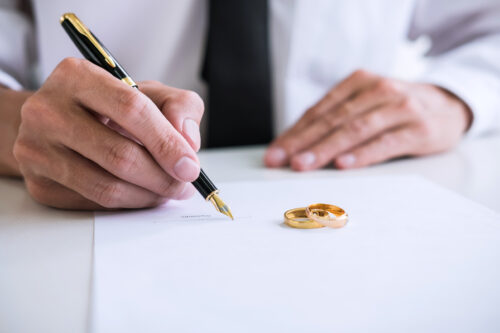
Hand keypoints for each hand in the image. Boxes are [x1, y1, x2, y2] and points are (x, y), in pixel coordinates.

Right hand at [13, 57, 203, 208]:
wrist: (55, 122)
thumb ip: (179, 105)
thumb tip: (188, 141)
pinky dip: (127, 203)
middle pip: (120, 155)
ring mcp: (37, 149)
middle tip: (184, 185)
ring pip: (107, 187)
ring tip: (167, 190)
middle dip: (162, 177)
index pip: (132, 110)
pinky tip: (141, 193)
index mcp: (77, 76)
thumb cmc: (108, 107)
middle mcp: (48, 111)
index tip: (190, 166)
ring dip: (148, 195)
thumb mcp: (147, 92)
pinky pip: (93, 203)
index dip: (167, 142)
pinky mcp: (39, 183)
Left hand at [264, 69, 471, 170]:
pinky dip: (362, 154)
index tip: (275, 153)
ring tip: (303, 164)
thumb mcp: (365, 105)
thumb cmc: (395, 110)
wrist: (449, 106)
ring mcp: (401, 107)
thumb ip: (336, 120)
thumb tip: (294, 147)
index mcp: (359, 82)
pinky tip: (342, 165)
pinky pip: (386, 142)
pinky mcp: (420, 128)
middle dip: (303, 142)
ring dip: (325, 149)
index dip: (294, 133)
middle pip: (333, 119)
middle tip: (281, 161)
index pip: (320, 110)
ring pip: (355, 129)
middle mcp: (378, 90)